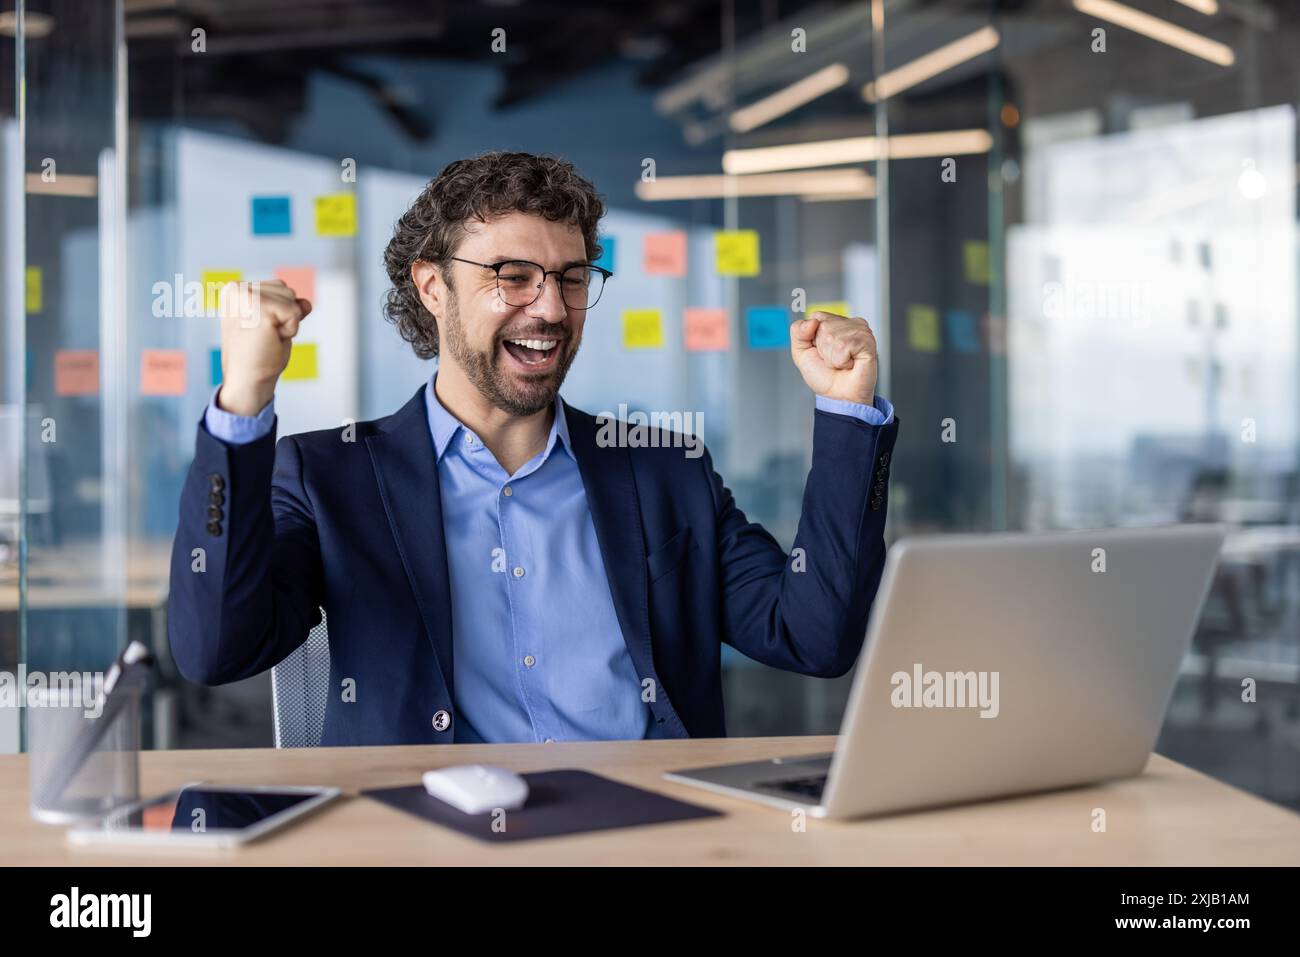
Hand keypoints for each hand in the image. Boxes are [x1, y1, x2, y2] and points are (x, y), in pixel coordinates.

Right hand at [217, 279, 311, 415]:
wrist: (248, 379)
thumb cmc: (259, 352)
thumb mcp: (274, 321)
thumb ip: (288, 304)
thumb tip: (306, 302)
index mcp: (233, 289)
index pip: (278, 286)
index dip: (279, 311)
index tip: (261, 328)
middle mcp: (235, 288)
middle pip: (286, 290)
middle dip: (285, 316)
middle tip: (265, 334)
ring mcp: (246, 297)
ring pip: (292, 298)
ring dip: (287, 322)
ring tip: (267, 336)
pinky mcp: (260, 309)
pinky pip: (295, 312)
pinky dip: (291, 329)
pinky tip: (271, 339)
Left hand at [790, 311, 877, 404]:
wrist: (838, 397)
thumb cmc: (825, 376)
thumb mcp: (801, 353)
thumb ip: (797, 332)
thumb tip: (812, 321)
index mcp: (835, 322)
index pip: (816, 316)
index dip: (813, 338)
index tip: (822, 352)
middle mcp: (850, 324)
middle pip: (823, 326)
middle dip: (823, 349)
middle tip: (834, 360)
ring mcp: (861, 331)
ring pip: (832, 336)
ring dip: (832, 357)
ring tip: (842, 363)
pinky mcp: (868, 342)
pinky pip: (843, 346)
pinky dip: (841, 361)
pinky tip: (850, 364)